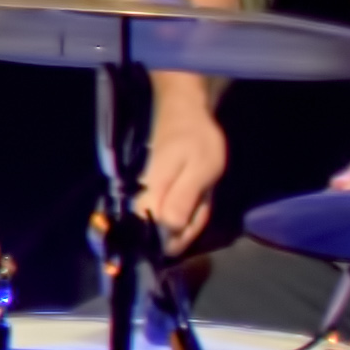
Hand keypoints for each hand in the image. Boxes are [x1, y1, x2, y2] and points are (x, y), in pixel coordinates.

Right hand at [133, 95, 226, 254]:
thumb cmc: (195, 139)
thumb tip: (170, 228)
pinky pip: (169, 206)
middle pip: (160, 228)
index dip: (175, 239)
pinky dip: (187, 207)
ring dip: (189, 217)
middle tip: (203, 207)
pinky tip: (198, 196)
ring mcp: (149, 189)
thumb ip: (184, 199)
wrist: (184, 111)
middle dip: (186, 229)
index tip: (192, 232)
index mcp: (154, 193)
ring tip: (203, 198)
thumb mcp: (200, 170)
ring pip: (166, 218)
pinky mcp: (155, 185)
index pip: (155, 230)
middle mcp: (145, 194)